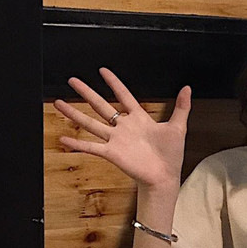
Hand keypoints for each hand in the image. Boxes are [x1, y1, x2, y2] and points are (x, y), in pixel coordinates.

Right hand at [55, 67, 190, 188]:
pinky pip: (91, 147)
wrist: (165, 177)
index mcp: (140, 119)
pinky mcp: (112, 153)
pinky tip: (63, 140)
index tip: (103, 70)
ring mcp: (116, 140)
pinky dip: (77, 144)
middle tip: (72, 80)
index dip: (114, 83)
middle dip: (86, 92)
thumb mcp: (178, 127)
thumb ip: (181, 107)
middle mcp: (124, 127)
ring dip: (74, 113)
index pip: (124, 96)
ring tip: (58, 103)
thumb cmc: (171, 155)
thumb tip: (188, 88)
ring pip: (91, 123)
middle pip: (101, 105)